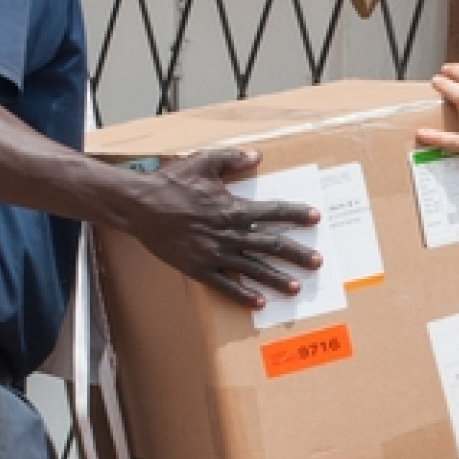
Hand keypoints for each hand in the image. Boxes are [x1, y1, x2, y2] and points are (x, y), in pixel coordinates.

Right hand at [127, 149, 321, 307]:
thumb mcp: (203, 162)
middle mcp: (228, 233)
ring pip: (253, 268)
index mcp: (232, 208)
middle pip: (270, 245)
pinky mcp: (199, 268)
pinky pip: (225, 285)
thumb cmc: (172, 182)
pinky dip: (242, 294)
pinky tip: (258, 302)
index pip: (272, 212)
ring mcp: (214, 253)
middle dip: (296, 254)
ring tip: (296, 287)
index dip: (295, 214)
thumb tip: (257, 156)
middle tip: (317, 262)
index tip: (314, 217)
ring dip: (276, 278)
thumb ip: (232, 159)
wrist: (141, 206)